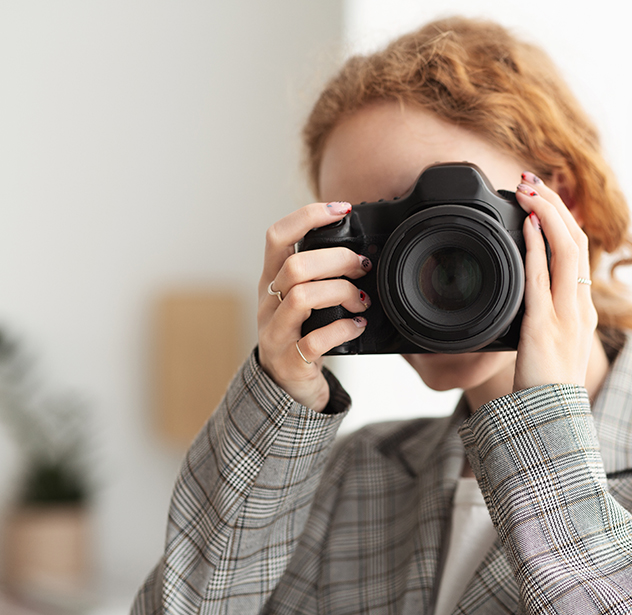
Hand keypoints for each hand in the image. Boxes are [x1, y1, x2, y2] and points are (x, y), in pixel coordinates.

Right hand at [257, 201, 371, 410]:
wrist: (286, 387)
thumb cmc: (301, 334)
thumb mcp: (303, 299)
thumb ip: (319, 275)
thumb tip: (360, 249)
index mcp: (271, 281)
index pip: (277, 236)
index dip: (307, 216)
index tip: (342, 210)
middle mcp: (268, 303)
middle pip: (295, 266)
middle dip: (337, 260)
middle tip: (362, 267)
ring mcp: (275, 333)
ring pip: (301, 298)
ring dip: (341, 293)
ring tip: (361, 301)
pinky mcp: (290, 361)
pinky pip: (315, 341)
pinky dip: (343, 330)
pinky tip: (357, 326)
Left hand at [512, 172, 597, 391]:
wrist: (550, 420)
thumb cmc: (546, 384)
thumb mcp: (550, 342)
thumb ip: (543, 312)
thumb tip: (525, 288)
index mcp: (582, 308)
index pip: (579, 250)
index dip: (563, 217)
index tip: (542, 195)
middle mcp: (579, 307)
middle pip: (576, 241)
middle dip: (554, 204)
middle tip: (531, 179)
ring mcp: (566, 316)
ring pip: (566, 251)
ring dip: (546, 213)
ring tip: (527, 189)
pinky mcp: (544, 328)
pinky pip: (541, 279)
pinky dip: (536, 247)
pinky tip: (527, 226)